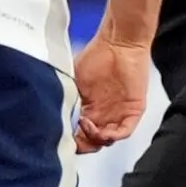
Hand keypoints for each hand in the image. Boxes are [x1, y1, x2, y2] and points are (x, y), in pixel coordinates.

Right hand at [73, 34, 151, 153]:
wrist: (119, 42)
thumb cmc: (97, 55)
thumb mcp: (75, 79)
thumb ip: (67, 96)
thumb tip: (52, 112)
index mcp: (90, 108)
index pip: (81, 132)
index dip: (72, 138)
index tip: (63, 138)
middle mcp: (104, 114)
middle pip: (93, 140)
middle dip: (83, 144)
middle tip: (74, 138)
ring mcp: (119, 113)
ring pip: (108, 139)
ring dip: (96, 139)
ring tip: (85, 125)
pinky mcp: (134, 110)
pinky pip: (125, 131)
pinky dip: (113, 136)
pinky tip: (101, 130)